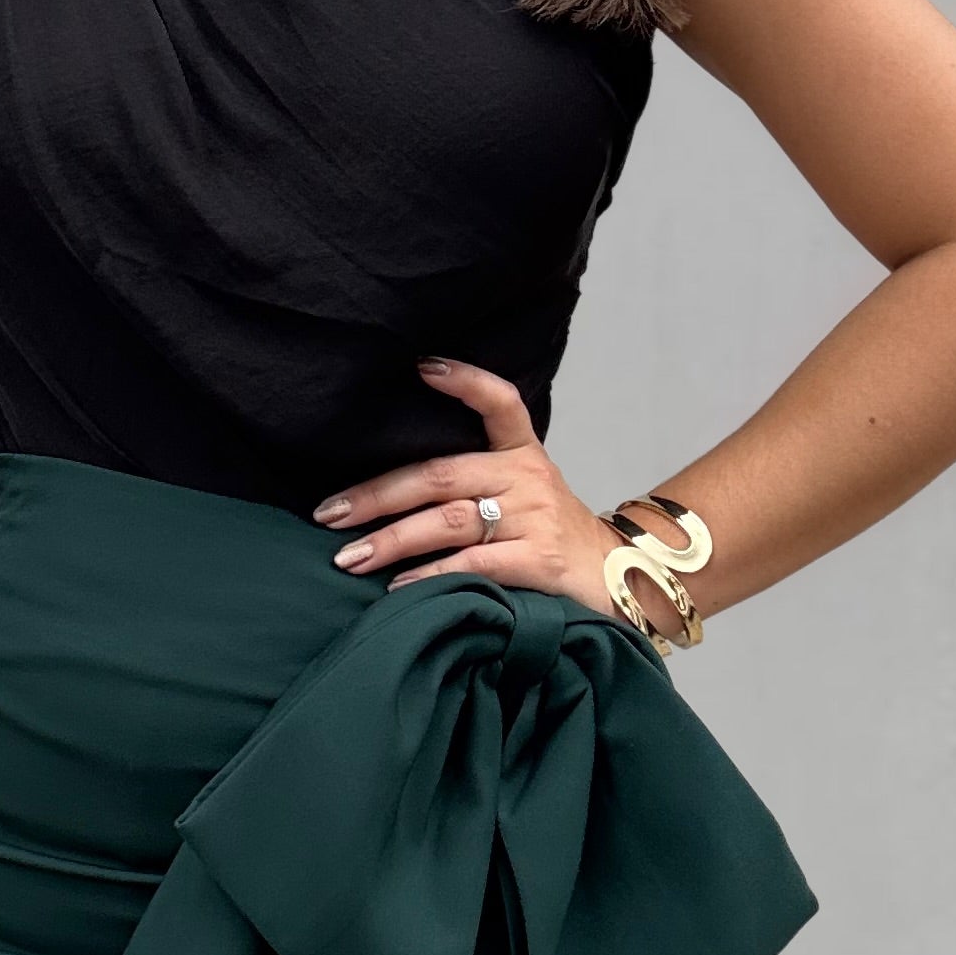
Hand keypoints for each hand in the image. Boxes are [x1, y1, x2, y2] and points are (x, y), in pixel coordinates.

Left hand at [310, 353, 667, 628]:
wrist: (625, 585)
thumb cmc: (555, 540)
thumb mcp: (525, 497)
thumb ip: (474, 486)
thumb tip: (390, 494)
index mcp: (524, 455)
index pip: (501, 403)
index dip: (464, 381)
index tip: (421, 365)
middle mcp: (528, 478)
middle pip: (441, 475)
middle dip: (378, 495)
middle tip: (330, 513)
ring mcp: (536, 518)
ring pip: (449, 520)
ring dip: (392, 540)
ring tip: (349, 558)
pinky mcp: (541, 561)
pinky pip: (473, 564)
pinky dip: (430, 576)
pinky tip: (397, 589)